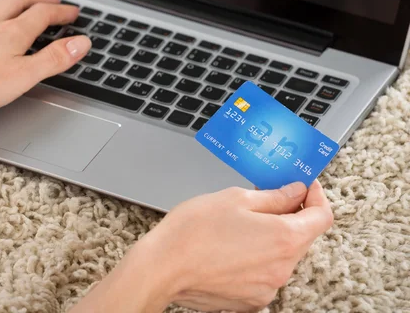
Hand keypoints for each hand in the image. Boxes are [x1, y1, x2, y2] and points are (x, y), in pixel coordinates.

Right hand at [70, 181, 332, 312]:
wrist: (162, 268)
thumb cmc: (192, 232)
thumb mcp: (235, 198)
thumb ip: (274, 195)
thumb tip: (295, 191)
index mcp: (284, 238)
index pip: (322, 216)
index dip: (316, 196)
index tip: (305, 186)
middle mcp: (282, 267)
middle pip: (303, 236)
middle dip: (291, 215)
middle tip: (266, 198)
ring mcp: (267, 287)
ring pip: (282, 255)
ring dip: (272, 237)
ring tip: (240, 224)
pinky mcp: (251, 300)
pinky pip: (265, 273)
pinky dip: (257, 258)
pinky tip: (232, 246)